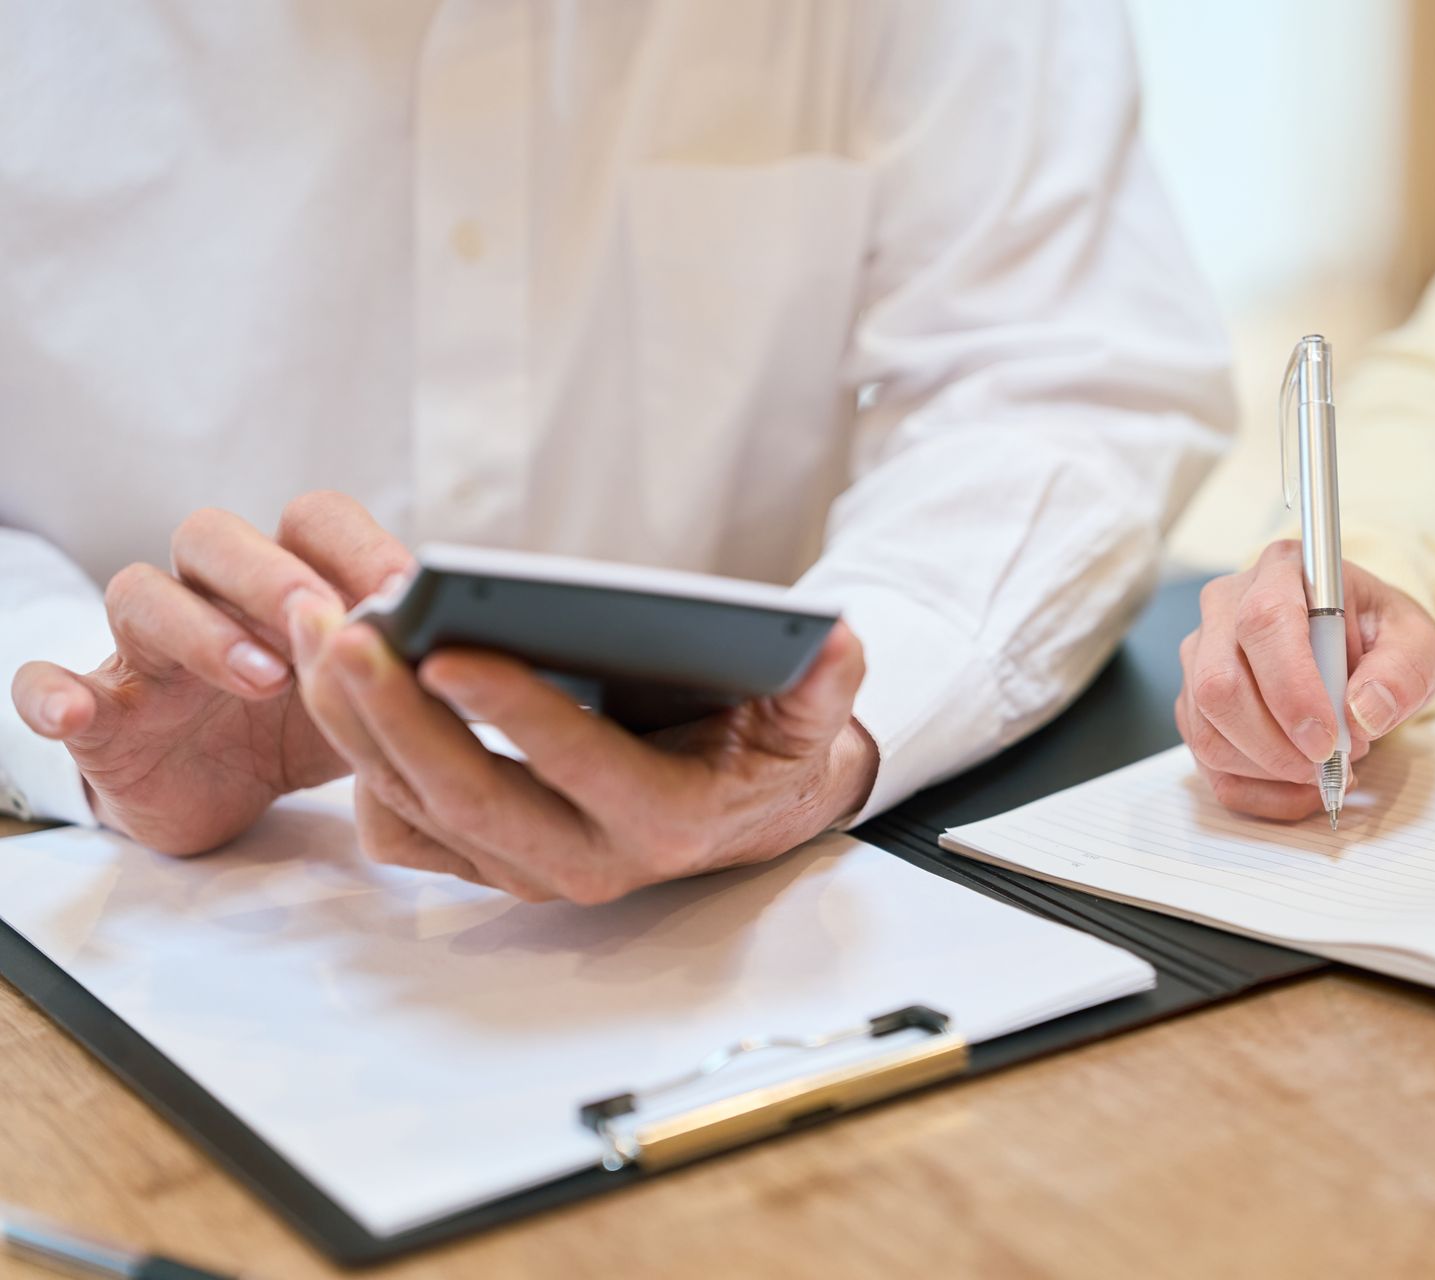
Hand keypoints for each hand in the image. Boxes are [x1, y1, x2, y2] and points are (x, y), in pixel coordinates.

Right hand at [8, 492, 411, 853]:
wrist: (225, 798)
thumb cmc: (306, 729)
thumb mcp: (372, 701)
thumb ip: (415, 672)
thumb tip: (508, 656)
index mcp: (287, 582)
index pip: (311, 521)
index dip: (356, 546)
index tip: (411, 594)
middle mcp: (211, 597)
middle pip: (217, 537)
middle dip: (272, 573)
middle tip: (324, 622)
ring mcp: (146, 652)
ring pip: (142, 594)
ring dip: (200, 629)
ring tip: (262, 679)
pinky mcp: (99, 712)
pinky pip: (45, 682)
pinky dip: (53, 691)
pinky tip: (81, 713)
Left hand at [290, 602, 878, 902]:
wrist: (743, 811)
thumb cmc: (765, 748)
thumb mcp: (811, 713)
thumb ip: (824, 681)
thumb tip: (832, 638)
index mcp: (668, 820)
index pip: (581, 769)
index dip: (515, 712)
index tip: (449, 650)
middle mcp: (590, 863)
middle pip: (468, 797)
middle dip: (393, 717)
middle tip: (342, 633)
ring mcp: (528, 869)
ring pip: (417, 809)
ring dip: (354, 728)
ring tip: (318, 634)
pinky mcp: (487, 861)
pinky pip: (401, 828)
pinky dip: (354, 763)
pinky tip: (333, 689)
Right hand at [1175, 539, 1434, 819]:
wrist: (1355, 644)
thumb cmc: (1376, 634)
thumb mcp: (1415, 641)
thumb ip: (1401, 671)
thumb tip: (1365, 712)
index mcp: (1281, 571)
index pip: (1264, 623)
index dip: (1291, 689)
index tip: (1327, 738)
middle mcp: (1226, 608)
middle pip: (1219, 685)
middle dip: (1275, 744)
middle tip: (1328, 764)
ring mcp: (1201, 657)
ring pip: (1208, 730)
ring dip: (1268, 769)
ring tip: (1323, 768)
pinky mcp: (1195, 703)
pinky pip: (1208, 761)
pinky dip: (1257, 790)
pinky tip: (1298, 785)